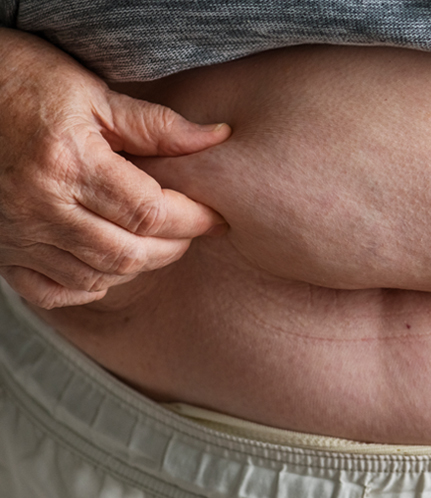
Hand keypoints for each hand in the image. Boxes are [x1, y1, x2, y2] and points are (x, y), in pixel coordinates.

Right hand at [0, 29, 230, 308]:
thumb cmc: (23, 81)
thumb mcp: (93, 93)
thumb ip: (157, 124)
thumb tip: (218, 136)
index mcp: (69, 163)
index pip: (149, 211)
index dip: (193, 219)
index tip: (215, 216)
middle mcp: (41, 206)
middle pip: (129, 253)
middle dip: (174, 246)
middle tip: (193, 229)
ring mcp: (18, 234)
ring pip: (97, 275)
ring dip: (140, 265)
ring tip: (159, 242)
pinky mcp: (1, 249)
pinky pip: (52, 292)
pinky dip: (89, 286)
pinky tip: (107, 267)